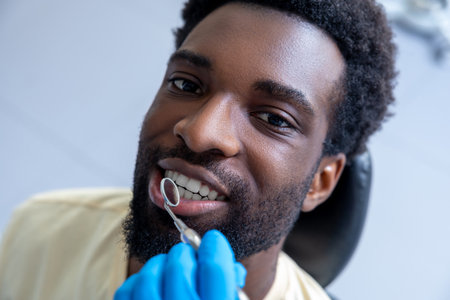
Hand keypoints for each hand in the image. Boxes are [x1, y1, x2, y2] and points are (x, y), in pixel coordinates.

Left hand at [114, 230, 246, 299]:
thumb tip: (225, 261)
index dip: (214, 247)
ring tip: (168, 271)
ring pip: (149, 276)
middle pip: (179, 268)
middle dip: (184, 254)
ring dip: (159, 265)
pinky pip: (127, 291)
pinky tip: (152, 287)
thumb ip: (231, 288)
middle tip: (188, 257)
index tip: (213, 241)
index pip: (214, 270)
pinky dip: (138, 281)